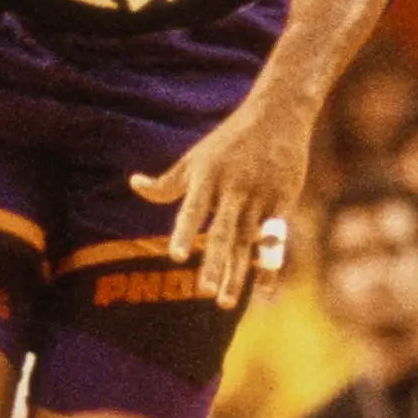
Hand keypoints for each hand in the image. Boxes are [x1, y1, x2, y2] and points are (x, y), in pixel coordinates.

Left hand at [132, 98, 313, 309]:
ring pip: (248, 243)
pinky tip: (264, 292)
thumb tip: (134, 185)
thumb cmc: (229, 141)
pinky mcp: (283, 202)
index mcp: (208, 177)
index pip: (193, 209)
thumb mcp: (195, 158)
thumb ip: (166, 183)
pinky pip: (276, 240)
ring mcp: (260, 196)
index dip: (185, 233)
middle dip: (215, 263)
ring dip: (239, 274)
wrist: (277, 115)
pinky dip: (270, 266)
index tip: (177, 257)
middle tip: (204, 293)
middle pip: (223, 232)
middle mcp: (234, 188)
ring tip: (226, 303)